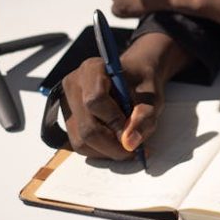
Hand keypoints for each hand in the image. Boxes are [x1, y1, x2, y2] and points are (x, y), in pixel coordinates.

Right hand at [61, 32, 190, 158]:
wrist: (135, 77)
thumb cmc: (143, 83)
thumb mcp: (152, 97)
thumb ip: (144, 117)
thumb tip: (129, 142)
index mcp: (92, 69)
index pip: (95, 100)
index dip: (114, 121)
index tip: (132, 132)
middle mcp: (73, 85)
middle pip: (86, 127)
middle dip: (113, 145)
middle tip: (135, 150)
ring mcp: (67, 104)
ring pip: (81, 141)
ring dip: (107, 150)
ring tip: (127, 143)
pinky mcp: (68, 120)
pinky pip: (80, 144)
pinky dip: (100, 150)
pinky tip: (116, 142)